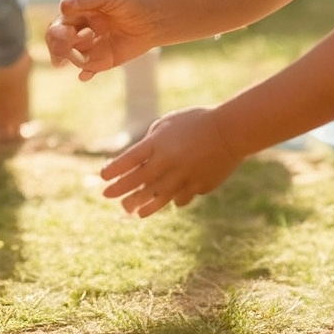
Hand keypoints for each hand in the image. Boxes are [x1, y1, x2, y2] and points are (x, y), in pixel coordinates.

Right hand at [45, 0, 160, 79]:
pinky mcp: (104, 60)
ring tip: (85, 56)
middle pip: (58, 43)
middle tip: (67, 50)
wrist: (154, 17)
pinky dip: (84, 73)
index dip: (57, 32)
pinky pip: (89, 70)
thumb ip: (86, 1)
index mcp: (78, 14)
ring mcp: (92, 46)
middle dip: (58, 48)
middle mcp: (80, 30)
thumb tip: (63, 6)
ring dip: (74, 58)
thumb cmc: (131, 0)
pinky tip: (85, 76)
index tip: (68, 33)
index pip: (57, 26)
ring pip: (72, 57)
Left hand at [99, 106, 242, 216]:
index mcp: (158, 143)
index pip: (128, 160)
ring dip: (141, 204)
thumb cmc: (196, 122)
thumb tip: (140, 163)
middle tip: (107, 196)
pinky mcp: (198, 187)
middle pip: (137, 181)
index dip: (113, 170)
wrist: (230, 131)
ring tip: (131, 210)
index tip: (102, 177)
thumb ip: (151, 142)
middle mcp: (167, 162)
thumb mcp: (168, 123)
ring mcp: (183, 177)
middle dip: (120, 190)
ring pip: (156, 197)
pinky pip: (180, 198)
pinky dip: (171, 200)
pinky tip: (164, 203)